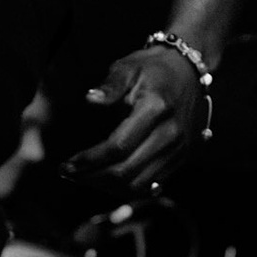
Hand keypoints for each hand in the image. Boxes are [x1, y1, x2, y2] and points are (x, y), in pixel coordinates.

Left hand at [60, 45, 205, 195]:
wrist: (188, 72)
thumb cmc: (153, 68)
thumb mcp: (129, 67)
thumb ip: (109, 85)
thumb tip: (90, 99)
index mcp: (155, 109)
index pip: (118, 146)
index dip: (90, 159)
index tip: (67, 164)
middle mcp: (170, 134)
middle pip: (127, 171)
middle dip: (93, 177)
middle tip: (69, 173)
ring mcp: (179, 149)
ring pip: (139, 184)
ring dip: (108, 187)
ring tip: (85, 178)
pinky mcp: (181, 158)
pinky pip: (152, 185)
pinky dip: (127, 188)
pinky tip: (108, 181)